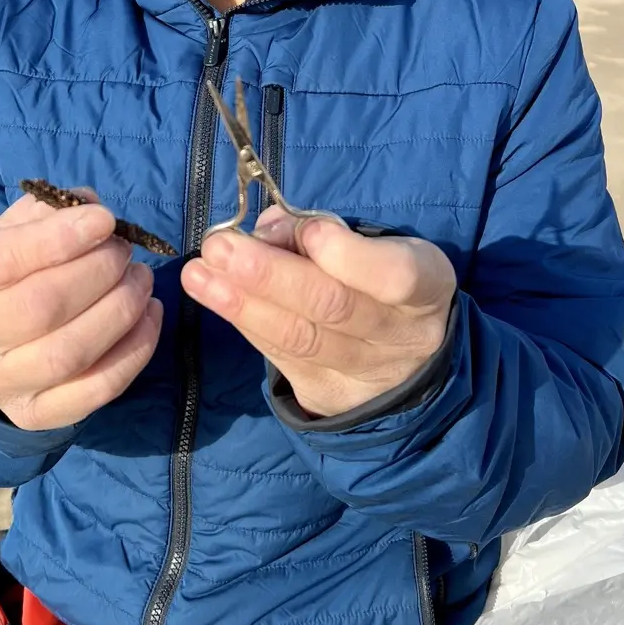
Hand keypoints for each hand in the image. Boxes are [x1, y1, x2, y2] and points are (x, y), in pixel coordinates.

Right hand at [0, 191, 161, 430]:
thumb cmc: (0, 269)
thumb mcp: (7, 229)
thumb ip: (46, 213)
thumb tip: (92, 207)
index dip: (58, 239)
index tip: (104, 220)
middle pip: (40, 308)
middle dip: (98, 272)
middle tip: (125, 251)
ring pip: (68, 353)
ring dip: (120, 310)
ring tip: (140, 279)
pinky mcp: (33, 413)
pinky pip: (94, 391)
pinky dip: (134, 352)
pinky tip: (150, 315)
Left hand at [181, 207, 455, 418]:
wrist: (409, 358)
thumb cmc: (384, 281)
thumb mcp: (378, 246)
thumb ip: (324, 232)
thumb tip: (268, 228)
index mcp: (425, 286)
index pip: (395, 277)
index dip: (350, 255)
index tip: (308, 231)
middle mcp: (401, 336)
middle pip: (332, 307)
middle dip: (269, 275)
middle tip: (219, 247)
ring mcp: (365, 374)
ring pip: (299, 338)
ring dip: (241, 303)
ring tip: (199, 275)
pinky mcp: (329, 396)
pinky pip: (282, 357)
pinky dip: (247, 323)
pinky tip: (215, 296)